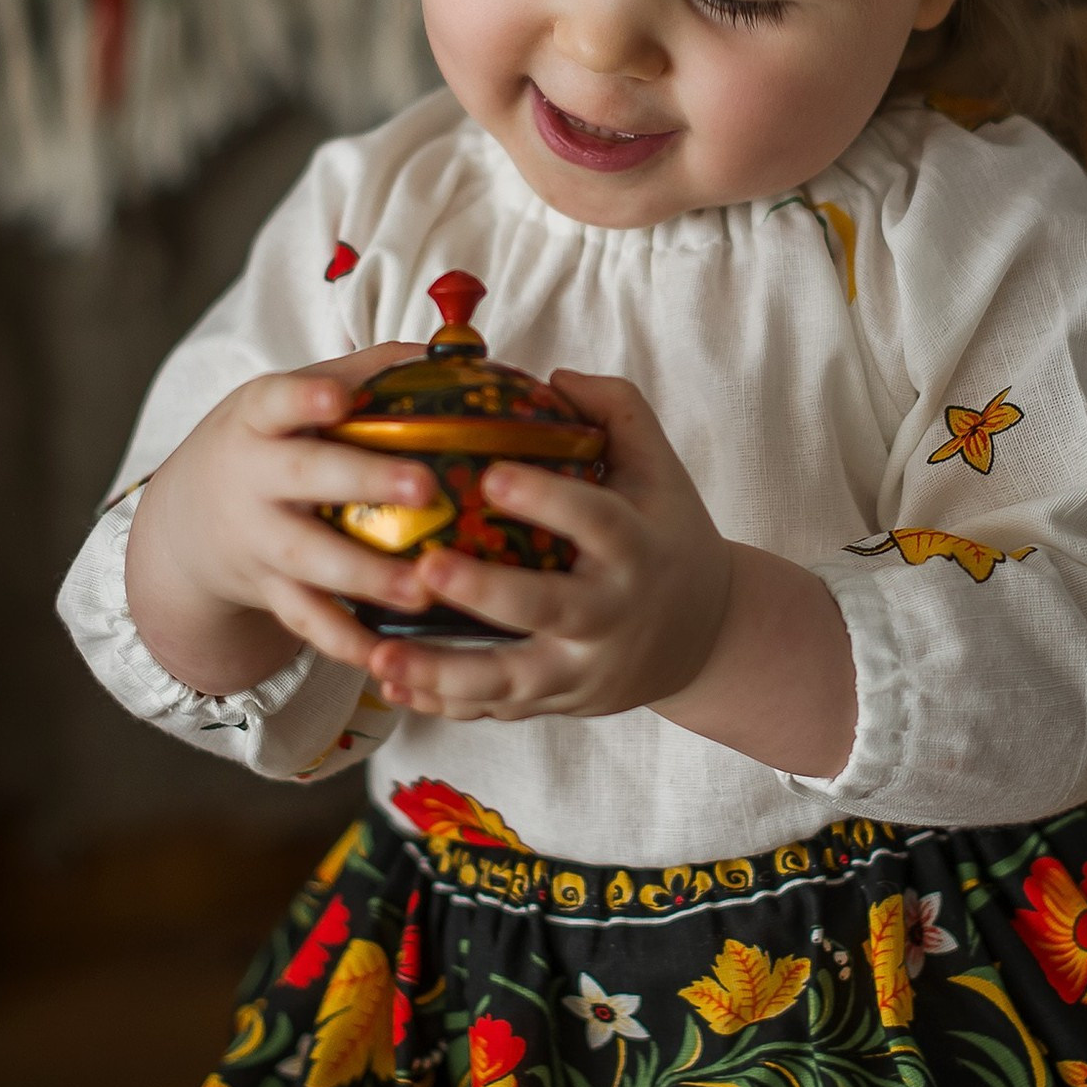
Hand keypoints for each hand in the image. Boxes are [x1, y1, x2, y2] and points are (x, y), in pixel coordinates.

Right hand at [124, 344, 439, 692]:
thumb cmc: (267, 443)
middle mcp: (254, 480)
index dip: (304, 401)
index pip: (275, 402)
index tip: (339, 399)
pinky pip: (309, 623)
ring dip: (368, 577)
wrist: (186, 523)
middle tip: (425, 486)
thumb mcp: (289, 398)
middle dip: (363, 482)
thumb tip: (456, 351)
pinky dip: (348, 643)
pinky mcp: (270, 594)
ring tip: (424, 587)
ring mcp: (259, 542)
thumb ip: (365, 372)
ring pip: (310, 561)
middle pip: (305, 479)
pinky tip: (393, 659)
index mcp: (258, 421)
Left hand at [360, 371, 732, 724]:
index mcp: (638, 549)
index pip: (598, 522)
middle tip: (425, 568)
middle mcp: (612, 614)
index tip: (492, 476)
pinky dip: (443, 701)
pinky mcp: (557, 701)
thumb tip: (554, 377)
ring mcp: (582, 668)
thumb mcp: (661, 472)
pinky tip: (389, 680)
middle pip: (549, 609)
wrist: (705, 636)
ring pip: (511, 679)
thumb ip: (618, 413)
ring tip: (380, 651)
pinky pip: (495, 708)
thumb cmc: (667, 537)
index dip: (550, 501)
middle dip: (486, 593)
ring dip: (443, 671)